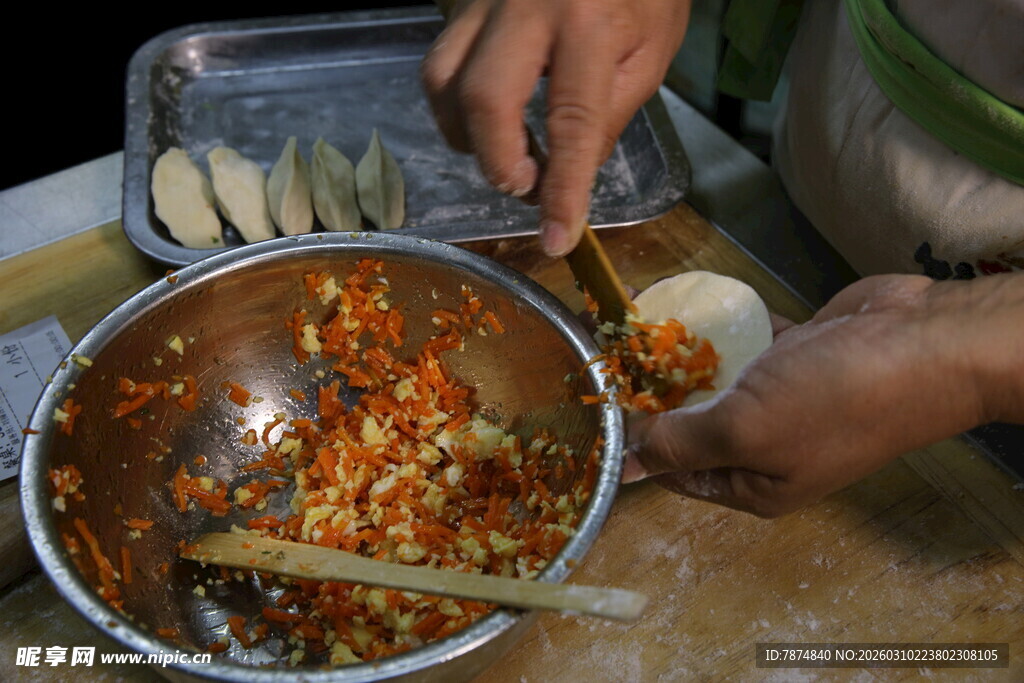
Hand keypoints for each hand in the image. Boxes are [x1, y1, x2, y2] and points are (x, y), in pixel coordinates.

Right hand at [421, 0, 691, 255]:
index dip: (562, 188)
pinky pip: (440, 62)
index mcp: (590, 19)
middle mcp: (526, 5)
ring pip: (443, 79)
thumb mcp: (652, 51)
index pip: (572, 121)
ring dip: (467, 137)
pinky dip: (454, 106)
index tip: (557, 237)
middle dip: (498, 161)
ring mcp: (485, 0)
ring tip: (508, 152)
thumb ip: (609, 113)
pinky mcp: (464, 2)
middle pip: (483, 98)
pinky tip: (487, 119)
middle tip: (526, 184)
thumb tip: (568, 176)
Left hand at [623, 272, 1023, 516]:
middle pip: (693, 424)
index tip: (595, 404)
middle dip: (653, 393)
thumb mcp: (746, 431)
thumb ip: (682, 442)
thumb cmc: (834, 399)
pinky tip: (688, 307)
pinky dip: (722, 330)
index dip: (635, 443)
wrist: (926, 343)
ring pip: (718, 382)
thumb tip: (626, 462)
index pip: (675, 471)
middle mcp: (766, 448)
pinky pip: (747, 345)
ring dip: (682, 357)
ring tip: (635, 325)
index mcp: (753, 484)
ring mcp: (785, 400)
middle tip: (609, 353)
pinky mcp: (800, 356)